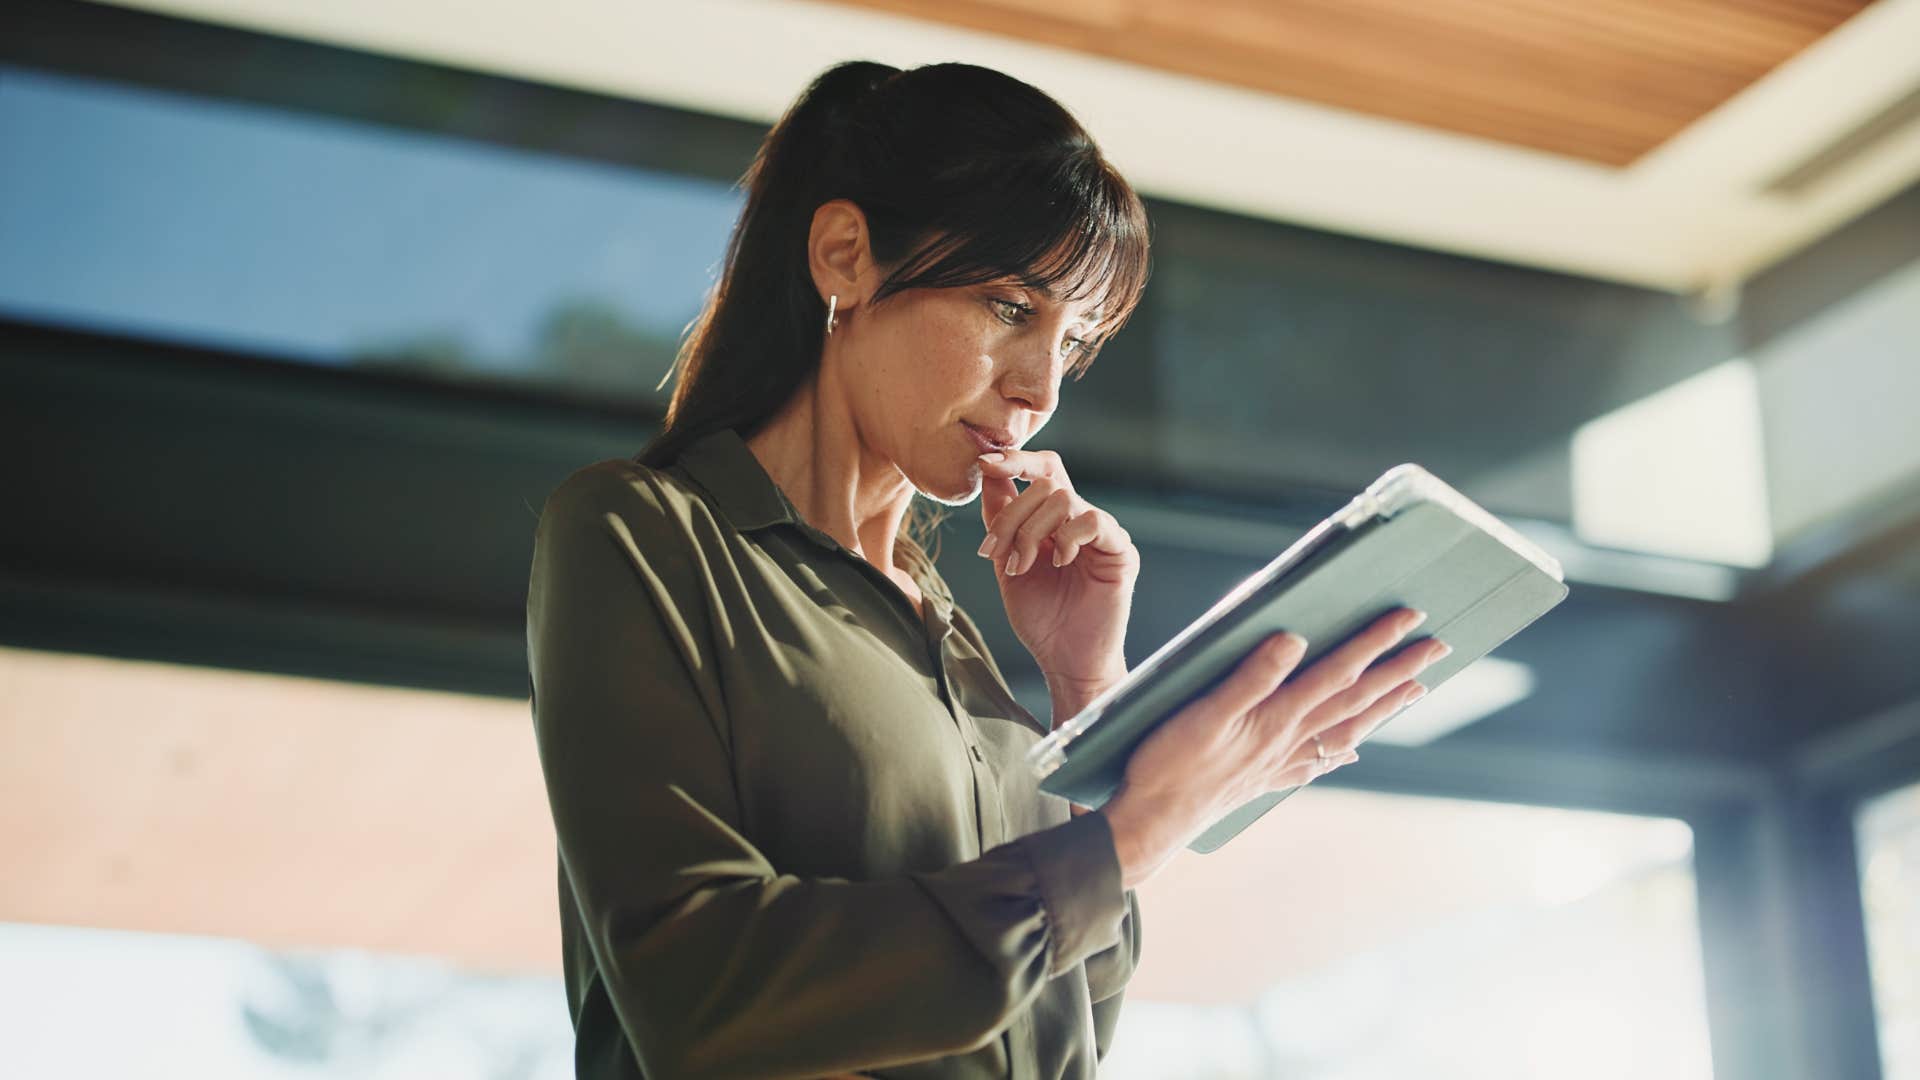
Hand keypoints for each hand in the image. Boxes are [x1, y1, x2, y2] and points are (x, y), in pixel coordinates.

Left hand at [975, 449, 1137, 692]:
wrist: (1064, 660)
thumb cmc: (1041, 617)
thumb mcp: (1006, 561)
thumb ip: (1000, 519)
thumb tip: (986, 471)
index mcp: (1055, 519)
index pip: (1041, 471)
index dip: (1015, 460)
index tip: (983, 462)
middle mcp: (1081, 519)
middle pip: (1046, 482)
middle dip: (1012, 515)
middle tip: (995, 551)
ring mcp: (1103, 533)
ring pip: (1064, 499)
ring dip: (1032, 531)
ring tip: (1021, 566)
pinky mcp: (1120, 551)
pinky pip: (1094, 521)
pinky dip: (1067, 538)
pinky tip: (1057, 563)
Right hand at [1100, 607, 1451, 886]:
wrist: (1152, 820)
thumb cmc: (1170, 763)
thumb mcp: (1204, 712)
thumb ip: (1251, 676)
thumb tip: (1295, 640)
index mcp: (1277, 717)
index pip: (1338, 672)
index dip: (1375, 643)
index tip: (1409, 618)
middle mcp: (1289, 740)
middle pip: (1356, 700)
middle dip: (1399, 671)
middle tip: (1439, 648)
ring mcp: (1280, 762)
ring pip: (1346, 730)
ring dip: (1383, 707)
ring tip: (1415, 689)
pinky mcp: (1264, 779)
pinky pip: (1316, 762)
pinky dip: (1341, 753)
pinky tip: (1352, 753)